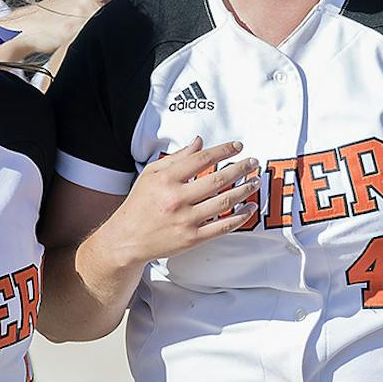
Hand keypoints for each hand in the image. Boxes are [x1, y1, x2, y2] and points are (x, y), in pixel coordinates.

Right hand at [98, 138, 259, 265]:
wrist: (127, 239)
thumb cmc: (140, 204)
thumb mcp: (151, 174)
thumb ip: (177, 157)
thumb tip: (199, 142)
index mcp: (167, 179)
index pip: (202, 159)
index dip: (223, 150)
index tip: (238, 146)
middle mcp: (177, 199)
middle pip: (218, 179)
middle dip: (240, 168)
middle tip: (253, 162)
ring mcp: (186, 220)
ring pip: (224, 202)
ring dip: (244, 190)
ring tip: (255, 182)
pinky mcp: (192, 238)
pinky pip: (223, 226)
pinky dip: (240, 217)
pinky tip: (250, 208)